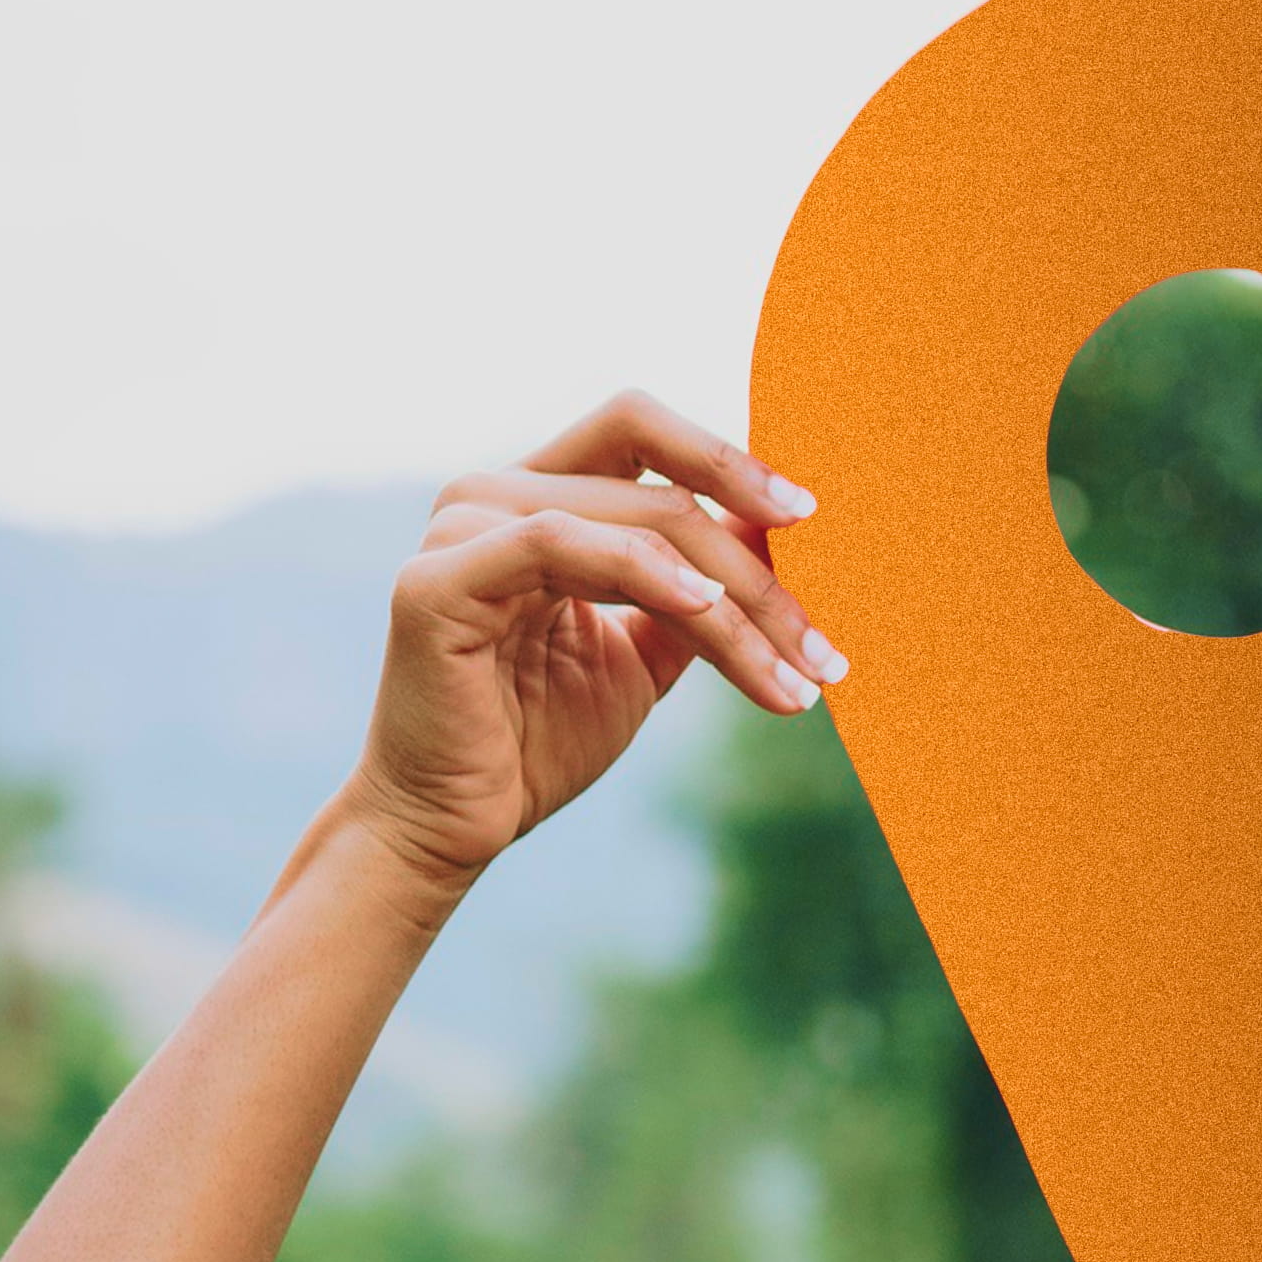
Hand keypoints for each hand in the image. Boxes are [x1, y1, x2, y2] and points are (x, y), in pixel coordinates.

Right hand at [341, 389, 845, 898]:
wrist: (454, 828)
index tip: (812, 518)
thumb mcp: (645, 655)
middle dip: (756, 571)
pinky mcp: (438, 580)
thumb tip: (776, 527)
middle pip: (660, 487)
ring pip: (635, 524)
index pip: (643, 433)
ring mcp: (460, 527)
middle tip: (823, 648)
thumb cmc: (539, 742)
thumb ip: (698, 592)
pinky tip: (707, 615)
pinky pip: (562, 544)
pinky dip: (645, 573)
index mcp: (537, 497)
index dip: (729, 461)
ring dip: (730, 598)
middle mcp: (492, 493)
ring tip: (792, 673)